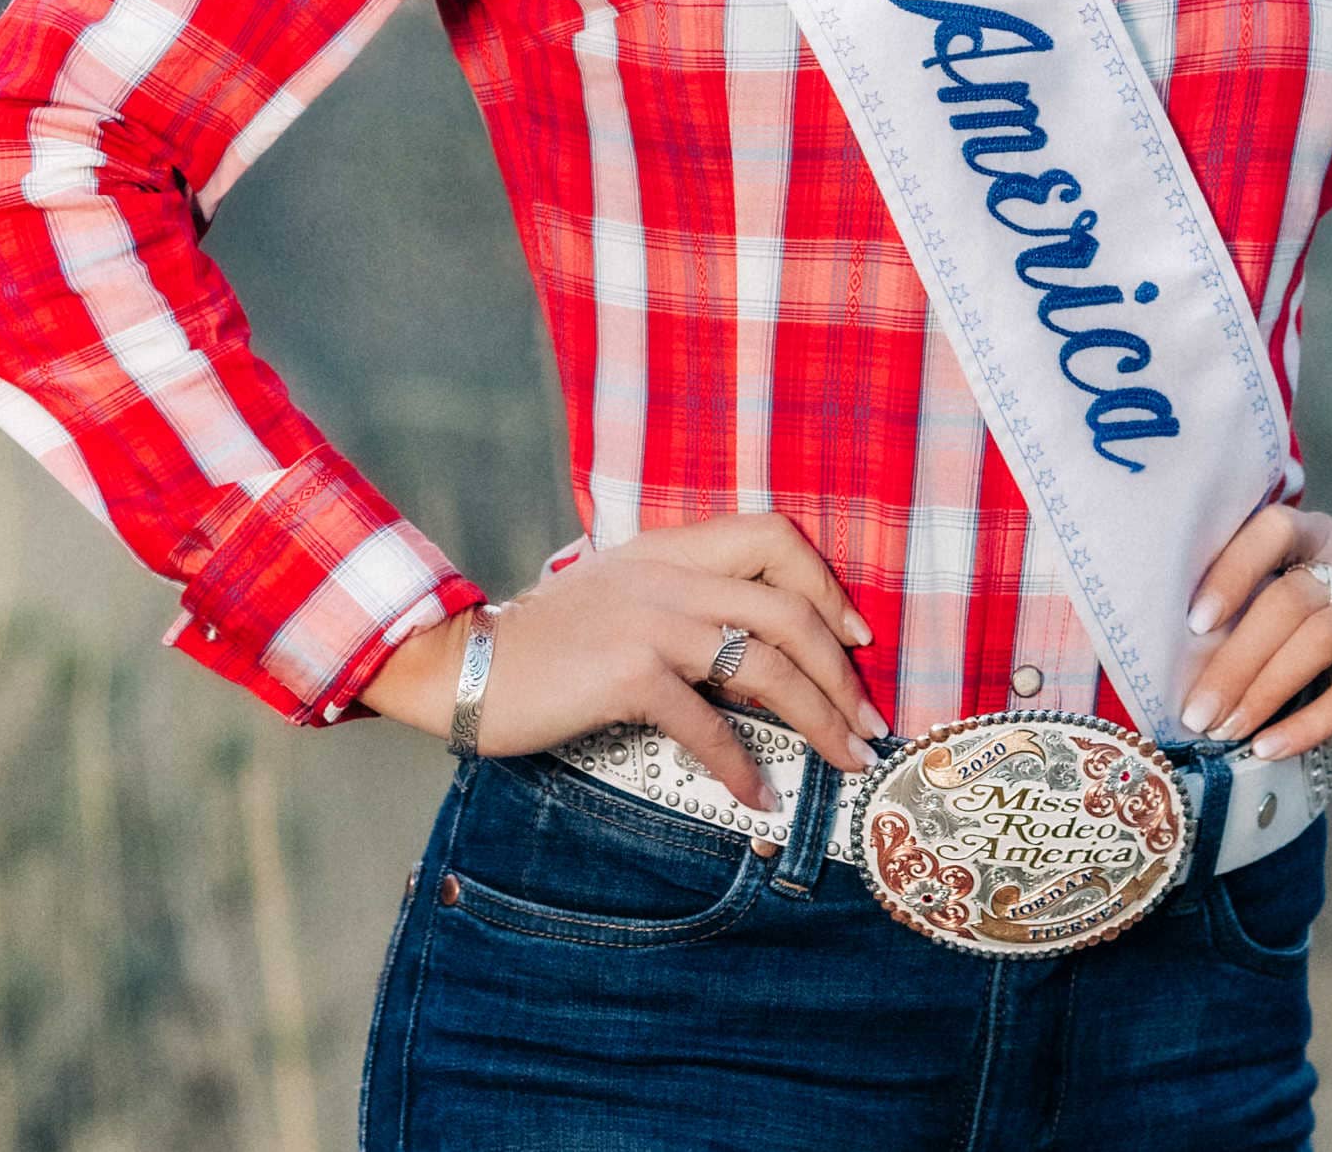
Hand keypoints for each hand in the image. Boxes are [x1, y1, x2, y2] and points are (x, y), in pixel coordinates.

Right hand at [357, 511, 887, 815]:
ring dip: (817, 717)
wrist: (466, 661)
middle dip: (840, 670)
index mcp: (670, 547)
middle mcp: (668, 573)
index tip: (855, 639)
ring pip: (764, 660)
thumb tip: (755, 652)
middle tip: (866, 722)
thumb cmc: (545, 640)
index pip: (774, 536)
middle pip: (788, 606)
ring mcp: (650, 620)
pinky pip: (707, 721)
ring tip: (844, 761)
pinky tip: (758, 795)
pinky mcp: (628, 673)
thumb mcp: (620, 593)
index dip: (825, 584)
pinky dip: (740, 763)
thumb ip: (682, 601)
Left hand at [1177, 504, 1331, 758]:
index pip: (1272, 529)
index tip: (1193, 622)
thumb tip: (1189, 666)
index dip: (1231, 571)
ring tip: (1227, 730)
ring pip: (1319, 638)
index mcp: (1319, 536)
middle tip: (1197, 711)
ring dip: (1264, 690)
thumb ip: (1265, 611)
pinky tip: (1271, 747)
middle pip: (1288, 598)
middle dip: (1235, 660)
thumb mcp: (1314, 600)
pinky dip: (1308, 723)